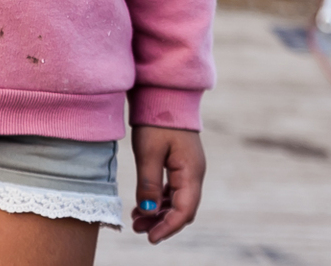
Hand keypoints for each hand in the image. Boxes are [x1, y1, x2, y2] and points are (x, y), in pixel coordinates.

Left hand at [132, 125, 203, 242]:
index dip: (168, 227)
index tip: (150, 237)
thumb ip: (148, 183)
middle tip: (138, 229)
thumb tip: (147, 211)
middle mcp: (194, 173)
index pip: (184, 210)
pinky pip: (172, 189)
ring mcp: (188, 168)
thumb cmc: (157, 120)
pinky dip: (158, 199)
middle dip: (162, 222)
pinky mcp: (180, 163)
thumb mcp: (148, 152)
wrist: (163, 92)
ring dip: (158, 212)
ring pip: (176, 200)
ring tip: (136, 220)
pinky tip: (142, 205)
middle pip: (182, 209)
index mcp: (191, 172)